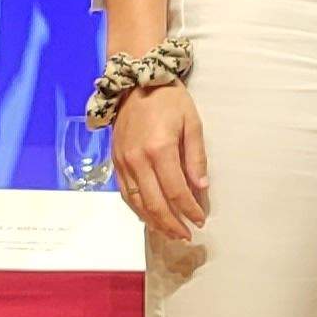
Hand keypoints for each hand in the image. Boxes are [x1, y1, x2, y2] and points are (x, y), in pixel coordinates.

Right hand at [109, 79, 209, 241]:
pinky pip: (126, 194)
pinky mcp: (116, 162)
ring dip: (154, 222)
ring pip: (138, 203)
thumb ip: (196, 158)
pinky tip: (150, 217)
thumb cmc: (169, 99)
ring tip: (170, 232)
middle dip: (172, 224)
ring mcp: (124, 162)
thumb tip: (201, 188)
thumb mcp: (192, 123)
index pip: (176, 191)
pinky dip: (138, 209)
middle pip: (155, 204)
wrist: (136, 81)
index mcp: (160, 149)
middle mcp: (138, 160)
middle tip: (186, 235)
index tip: (200, 220)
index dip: (189, 210)